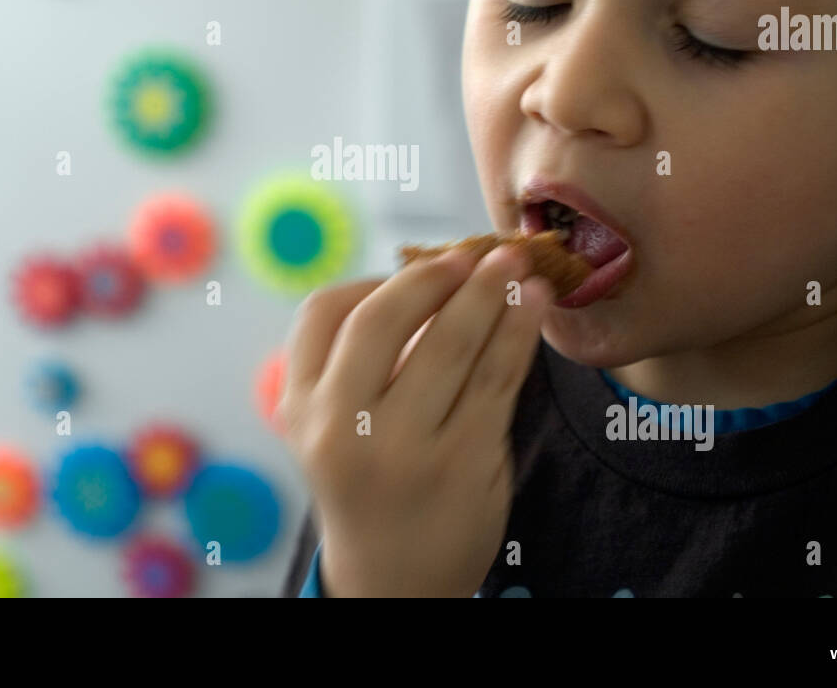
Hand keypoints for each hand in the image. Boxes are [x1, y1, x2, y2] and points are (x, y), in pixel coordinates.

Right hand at [278, 244, 552, 596]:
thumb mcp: (336, 428)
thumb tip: (432, 274)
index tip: (414, 270)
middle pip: (383, 319)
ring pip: (451, 343)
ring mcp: (403, 448)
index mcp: (301, 409)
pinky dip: (521, 331)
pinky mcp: (463, 463)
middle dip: (434, 275)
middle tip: (473, 254)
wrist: (394, 582)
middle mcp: (341, 428)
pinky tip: (535, 306)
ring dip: (491, 291)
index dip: (371, 280)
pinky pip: (498, 378)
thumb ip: (361, 363)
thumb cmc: (371, 485)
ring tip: (517, 264)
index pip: (321, 313)